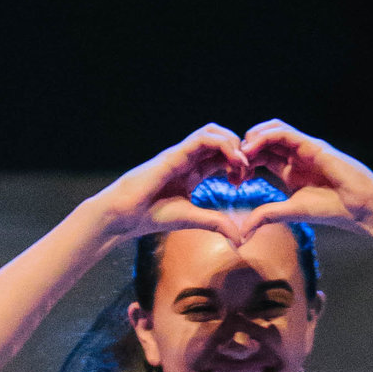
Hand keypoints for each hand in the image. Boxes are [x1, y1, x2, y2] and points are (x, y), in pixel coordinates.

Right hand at [105, 124, 249, 241]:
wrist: (125, 214)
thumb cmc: (150, 215)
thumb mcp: (191, 219)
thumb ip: (215, 223)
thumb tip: (239, 238)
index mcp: (192, 171)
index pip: (220, 157)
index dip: (237, 164)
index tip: (245, 182)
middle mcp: (188, 158)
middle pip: (220, 140)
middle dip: (239, 151)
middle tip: (247, 172)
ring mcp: (182, 153)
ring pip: (213, 132)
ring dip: (233, 143)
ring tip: (242, 164)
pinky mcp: (176, 152)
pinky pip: (204, 138)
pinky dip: (223, 144)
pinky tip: (232, 161)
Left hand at [238, 118, 372, 234]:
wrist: (359, 205)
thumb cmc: (331, 209)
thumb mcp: (291, 212)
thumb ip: (266, 215)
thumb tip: (242, 233)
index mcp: (290, 171)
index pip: (262, 157)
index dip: (244, 163)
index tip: (231, 178)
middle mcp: (296, 156)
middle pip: (264, 141)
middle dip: (244, 149)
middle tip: (229, 163)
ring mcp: (303, 147)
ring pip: (272, 130)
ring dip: (252, 138)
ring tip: (238, 151)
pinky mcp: (311, 143)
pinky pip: (283, 132)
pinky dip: (265, 136)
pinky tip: (251, 148)